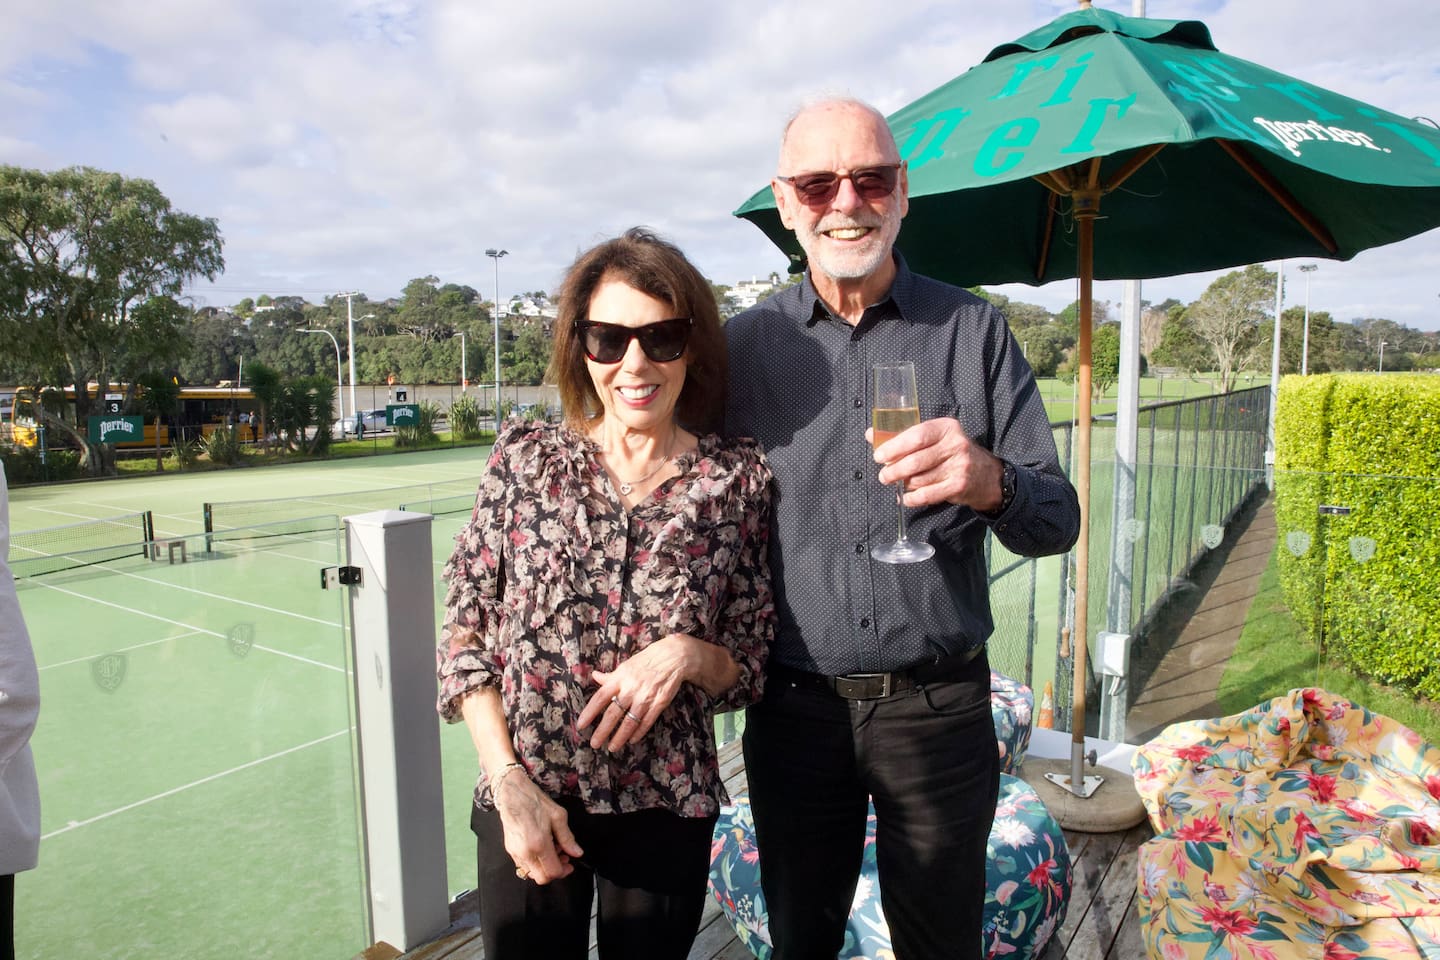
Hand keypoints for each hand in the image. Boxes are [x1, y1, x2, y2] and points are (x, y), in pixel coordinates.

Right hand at [496, 772, 584, 884]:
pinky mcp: (510, 850)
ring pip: (532, 873)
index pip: (553, 872)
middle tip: (563, 858)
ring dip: (544, 867)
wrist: (512, 793)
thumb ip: (567, 838)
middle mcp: (525, 852)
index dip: (564, 871)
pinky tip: (541, 848)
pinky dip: (535, 862)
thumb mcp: (558, 816)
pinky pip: (524, 865)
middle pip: (542, 878)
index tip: (570, 863)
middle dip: (554, 871)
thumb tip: (577, 852)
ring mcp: (515, 852)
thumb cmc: (534, 801)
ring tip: (552, 850)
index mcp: (538, 844)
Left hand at [577, 634, 698, 751]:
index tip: (581, 725)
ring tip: (612, 747)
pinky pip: (647, 721)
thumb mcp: (626, 666)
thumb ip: (611, 676)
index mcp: (620, 678)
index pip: (600, 697)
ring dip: (620, 737)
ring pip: (630, 721)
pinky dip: (639, 732)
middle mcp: (631, 688)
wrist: (673, 657)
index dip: (589, 712)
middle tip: (594, 743)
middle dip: (603, 731)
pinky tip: (632, 740)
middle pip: (613, 713)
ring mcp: (646, 697)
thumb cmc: (646, 661)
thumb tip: (595, 676)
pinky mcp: (660, 702)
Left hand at [868, 417, 1004, 511]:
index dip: (894, 447)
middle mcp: (955, 444)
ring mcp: (959, 466)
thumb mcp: (935, 438)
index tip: (878, 456)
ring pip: (920, 479)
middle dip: (894, 470)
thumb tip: (870, 434)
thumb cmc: (951, 453)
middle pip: (916, 460)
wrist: (986, 475)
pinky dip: (912, 498)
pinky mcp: (959, 486)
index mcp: (946, 427)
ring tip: (897, 484)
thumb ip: (903, 436)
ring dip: (903, 484)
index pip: (916, 436)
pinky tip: (906, 498)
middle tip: (883, 476)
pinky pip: (928, 495)